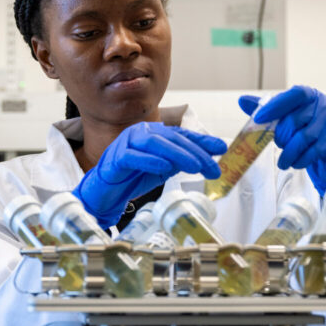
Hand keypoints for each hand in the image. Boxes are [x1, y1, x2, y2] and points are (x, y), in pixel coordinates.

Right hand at [73, 122, 226, 228]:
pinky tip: (166, 167)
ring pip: (154, 143)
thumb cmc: (132, 177)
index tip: (221, 149)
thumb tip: (206, 158)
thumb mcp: (162, 168)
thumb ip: (180, 160)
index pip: (181, 135)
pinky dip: (150, 161)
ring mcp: (125, 144)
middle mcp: (139, 134)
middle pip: (171, 138)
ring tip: (195, 166)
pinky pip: (133, 157)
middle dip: (194, 152)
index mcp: (152, 133)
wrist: (104, 191)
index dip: (201, 141)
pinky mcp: (115, 159)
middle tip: (212, 167)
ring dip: (177, 154)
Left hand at [240, 85, 325, 194]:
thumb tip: (242, 100)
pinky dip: (300, 160)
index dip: (275, 106)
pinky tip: (296, 163)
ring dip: (288, 153)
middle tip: (277, 145)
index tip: (258, 118)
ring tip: (283, 161)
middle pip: (294, 120)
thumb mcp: (289, 118)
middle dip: (281, 136)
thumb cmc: (308, 131)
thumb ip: (268, 109)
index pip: (293, 95)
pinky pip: (313, 152)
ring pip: (302, 138)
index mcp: (311, 96)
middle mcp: (325, 106)